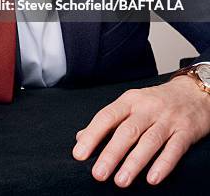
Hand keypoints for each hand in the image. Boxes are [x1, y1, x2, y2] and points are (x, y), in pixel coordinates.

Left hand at [72, 75, 209, 186]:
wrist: (193, 92)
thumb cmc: (156, 102)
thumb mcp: (131, 104)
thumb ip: (108, 121)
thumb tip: (81, 137)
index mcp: (129, 100)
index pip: (107, 116)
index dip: (92, 135)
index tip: (79, 154)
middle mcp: (147, 108)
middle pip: (127, 131)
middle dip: (111, 153)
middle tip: (98, 174)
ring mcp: (167, 119)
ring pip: (149, 141)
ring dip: (134, 162)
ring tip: (120, 181)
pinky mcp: (186, 131)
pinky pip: (174, 149)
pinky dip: (163, 164)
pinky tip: (152, 179)